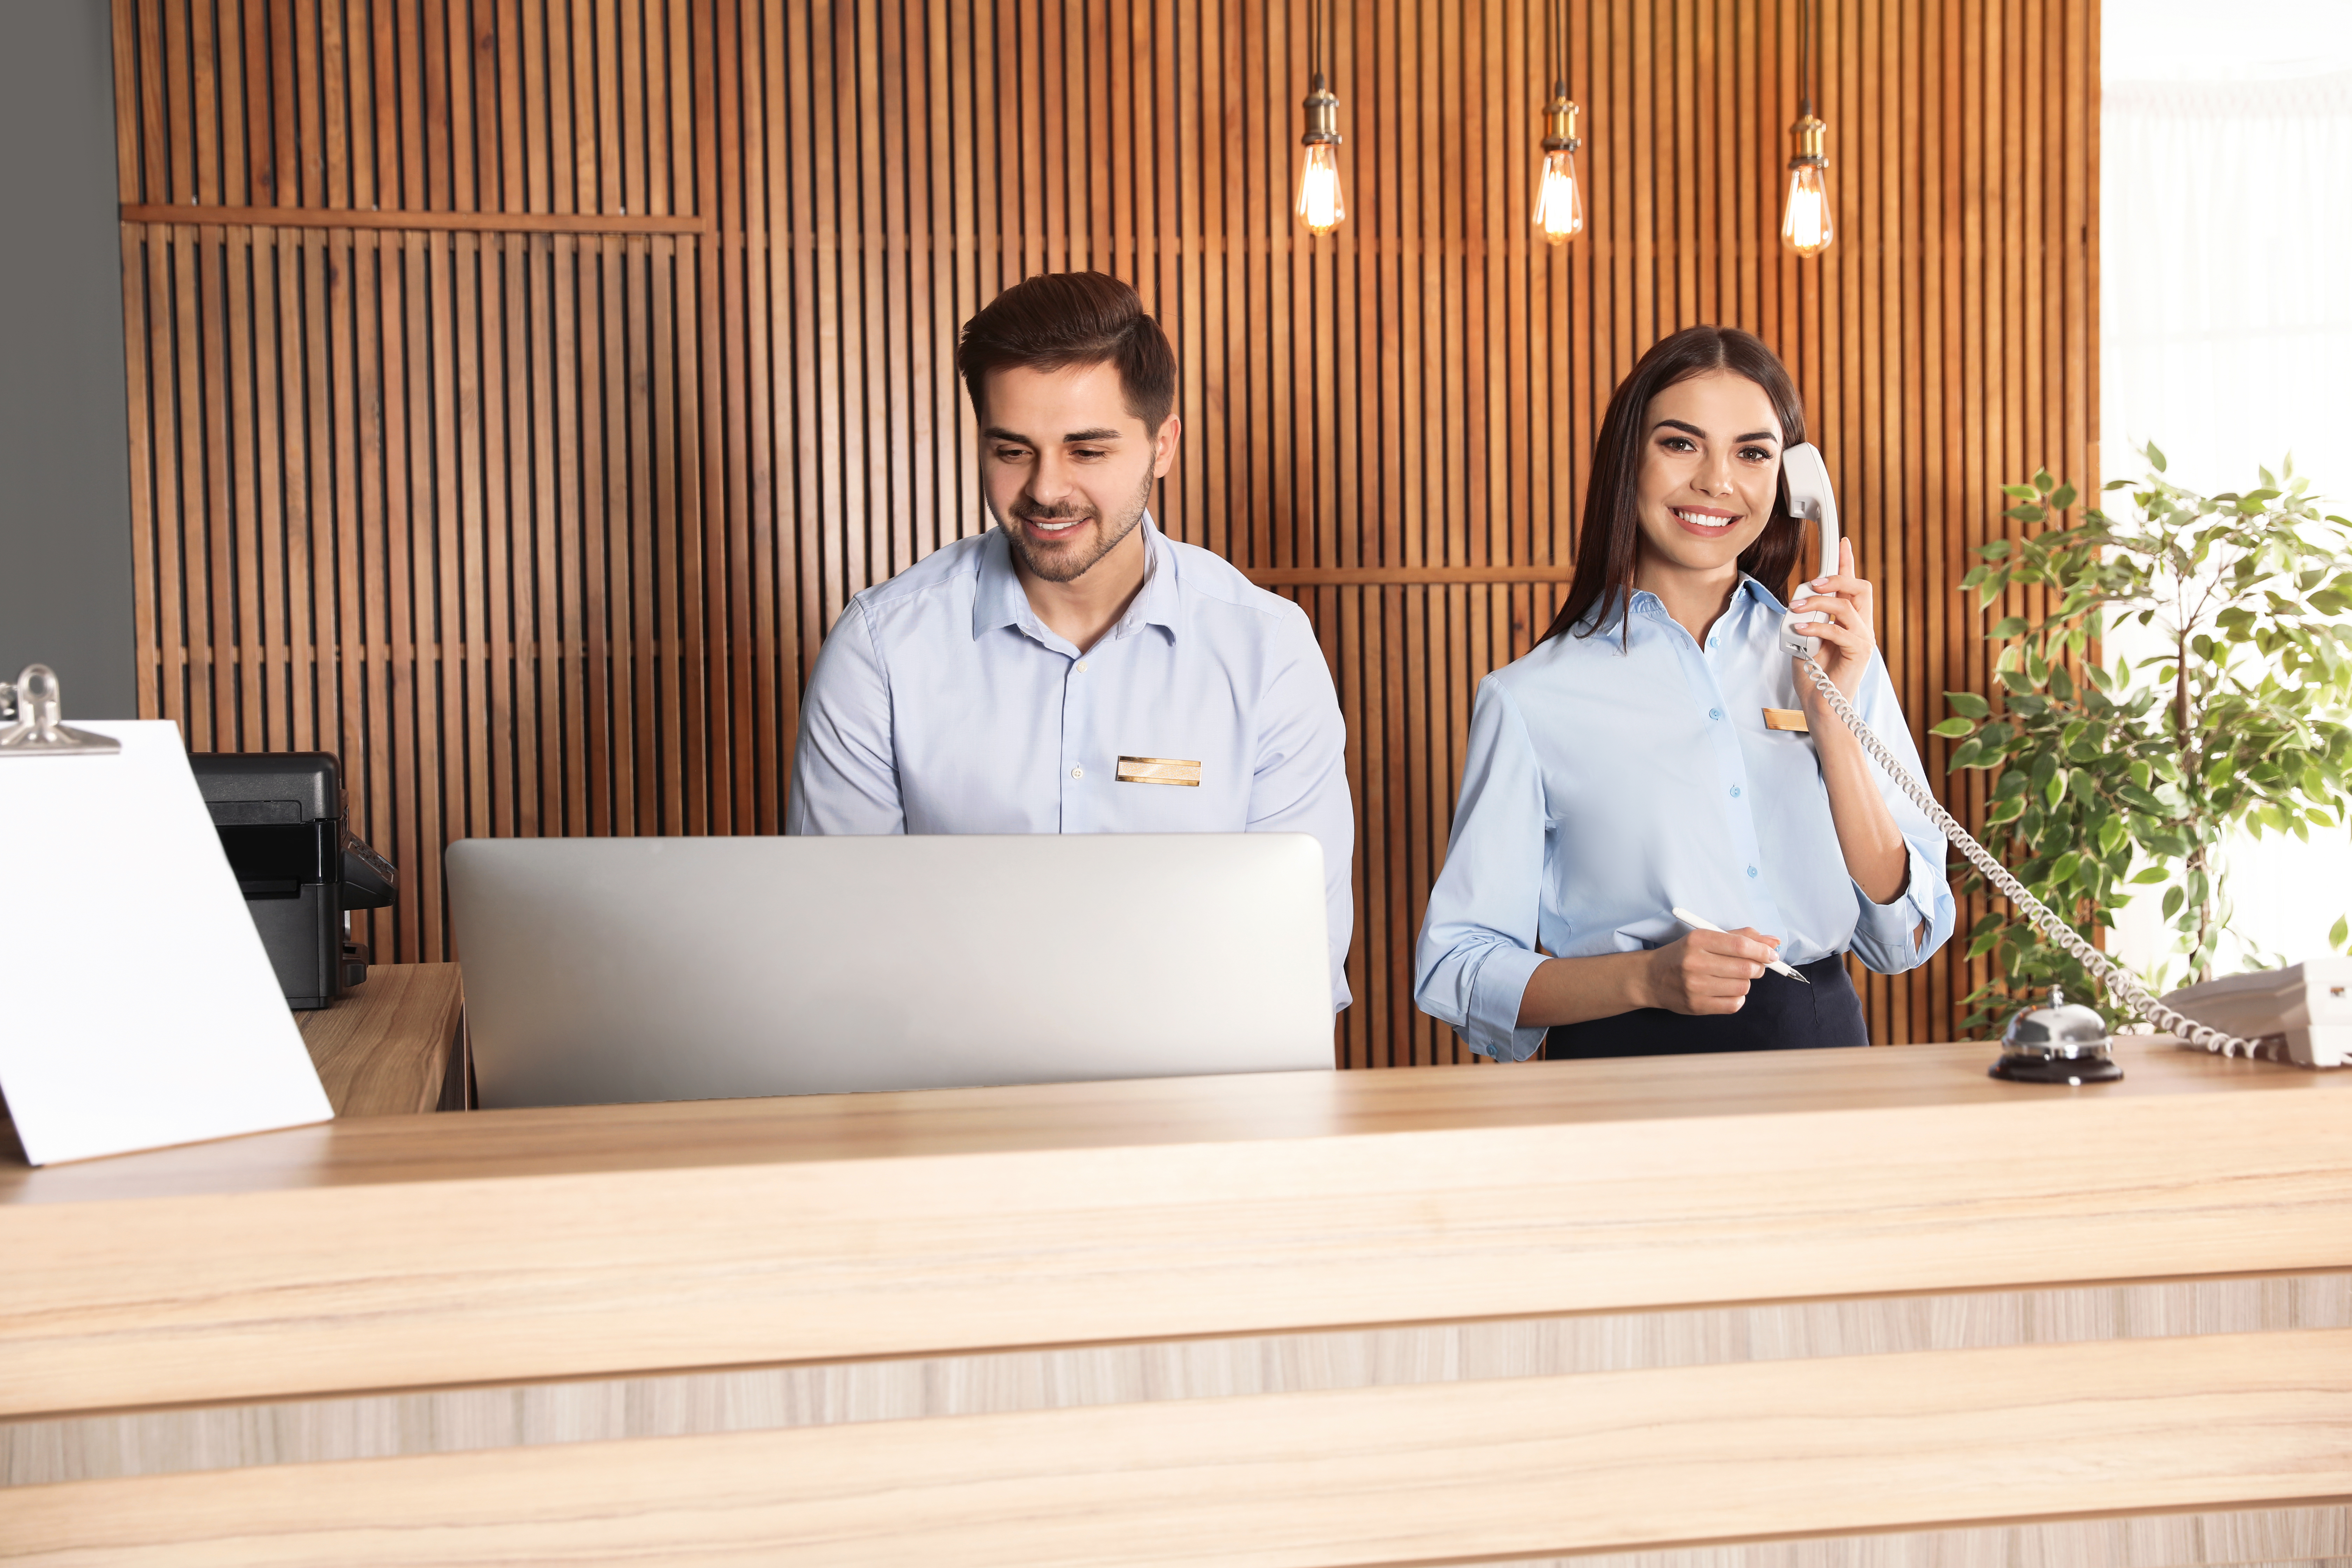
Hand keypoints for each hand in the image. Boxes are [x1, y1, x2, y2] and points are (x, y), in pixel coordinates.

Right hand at [1641, 928, 1782, 1014]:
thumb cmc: (1682, 956)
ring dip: (1745, 982)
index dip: (1762, 950)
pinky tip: (1727, 991)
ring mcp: (1694, 986)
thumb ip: (1739, 937)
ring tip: (1734, 978)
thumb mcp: (1705, 938)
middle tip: (1753, 966)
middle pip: (1745, 967)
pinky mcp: (1696, 1005)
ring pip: (1742, 987)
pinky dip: (1737, 998)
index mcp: (1697, 940)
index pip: (1740, 945)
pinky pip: (1734, 1004)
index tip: (1771, 954)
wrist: (1650, 978)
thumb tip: (1773, 942)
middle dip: (1757, 967)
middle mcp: (1694, 963)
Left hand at [1788, 536, 1878, 705]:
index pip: (1852, 586)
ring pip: (1847, 605)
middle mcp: (1860, 627)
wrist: (1821, 707)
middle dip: (1837, 578)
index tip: (1842, 543)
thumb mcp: (1804, 642)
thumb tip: (1797, 605)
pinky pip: (1840, 630)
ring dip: (1819, 602)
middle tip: (1812, 582)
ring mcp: (1862, 639)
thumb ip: (1805, 621)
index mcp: (1849, 622)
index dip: (1847, 563)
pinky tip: (1801, 630)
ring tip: (1797, 608)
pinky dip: (1817, 626)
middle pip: (1860, 587)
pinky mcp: (1859, 652)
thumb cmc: (1814, 678)